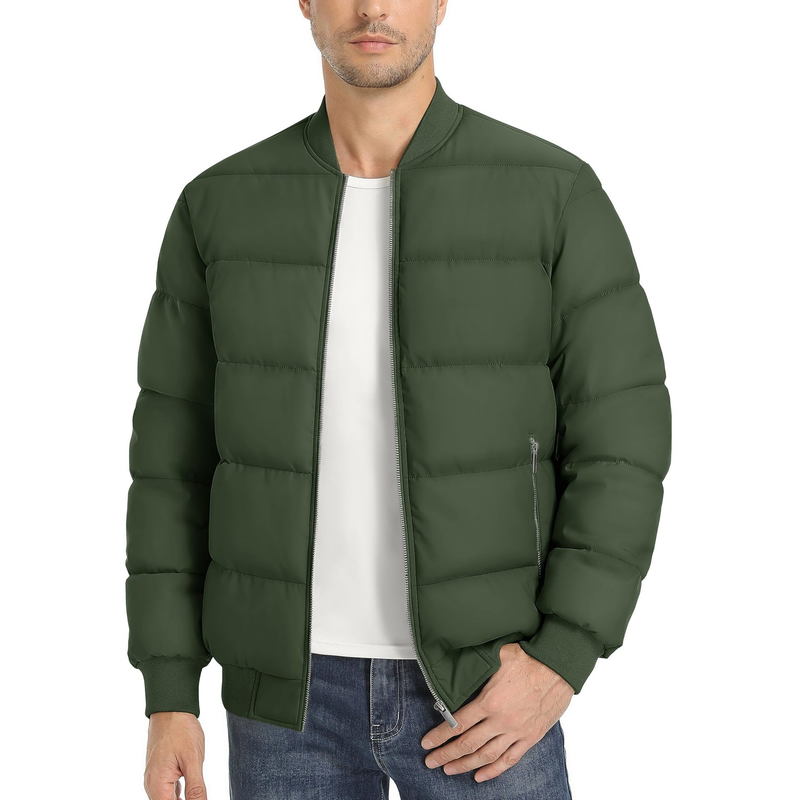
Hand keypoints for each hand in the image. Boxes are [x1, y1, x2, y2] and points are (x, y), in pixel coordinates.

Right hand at [144, 712, 205, 798]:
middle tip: (199, 793)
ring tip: (196, 792)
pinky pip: (167, 789)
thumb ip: (196, 788)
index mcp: (157, 784)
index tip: (198, 796)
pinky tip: (188, 793)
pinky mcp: (160, 770)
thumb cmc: (181, 729)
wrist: (171, 707)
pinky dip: (178, 793)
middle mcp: (152, 784)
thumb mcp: (193, 760)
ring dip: (182, 798)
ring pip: (167, 798)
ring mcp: (155, 777)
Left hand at [420, 643, 573, 782]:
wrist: (559, 668)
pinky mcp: (530, 737)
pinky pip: (509, 759)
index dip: (440, 736)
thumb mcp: (498, 655)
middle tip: (431, 762)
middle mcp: (501, 721)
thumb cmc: (529, 658)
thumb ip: (478, 662)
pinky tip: (480, 776)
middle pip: (468, 744)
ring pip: (486, 756)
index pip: (458, 724)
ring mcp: (516, 731)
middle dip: (446, 755)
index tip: (427, 743)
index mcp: (489, 701)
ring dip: (465, 765)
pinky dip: (494, 770)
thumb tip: (460, 658)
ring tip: (449, 770)